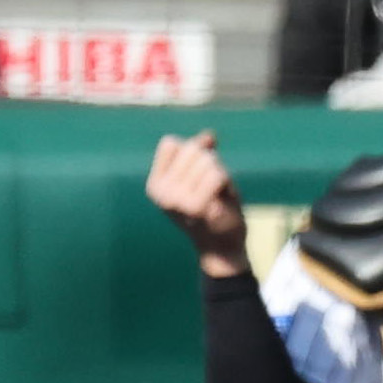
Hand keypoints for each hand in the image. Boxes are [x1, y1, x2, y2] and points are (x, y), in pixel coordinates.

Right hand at [146, 128, 249, 277]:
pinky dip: (227, 184)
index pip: (171, 143)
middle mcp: (161, 193)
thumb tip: (209, 136)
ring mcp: (176, 201)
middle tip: (210, 189)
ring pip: (208, 160)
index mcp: (154, 185)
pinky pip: (218, 175)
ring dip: (220, 174)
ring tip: (216, 196)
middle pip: (192, 149)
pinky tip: (221, 202)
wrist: (221, 246)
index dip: (191, 152)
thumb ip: (199, 150)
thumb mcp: (198, 173)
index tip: (195, 178)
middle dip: (209, 163)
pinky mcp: (197, 207)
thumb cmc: (211, 206)